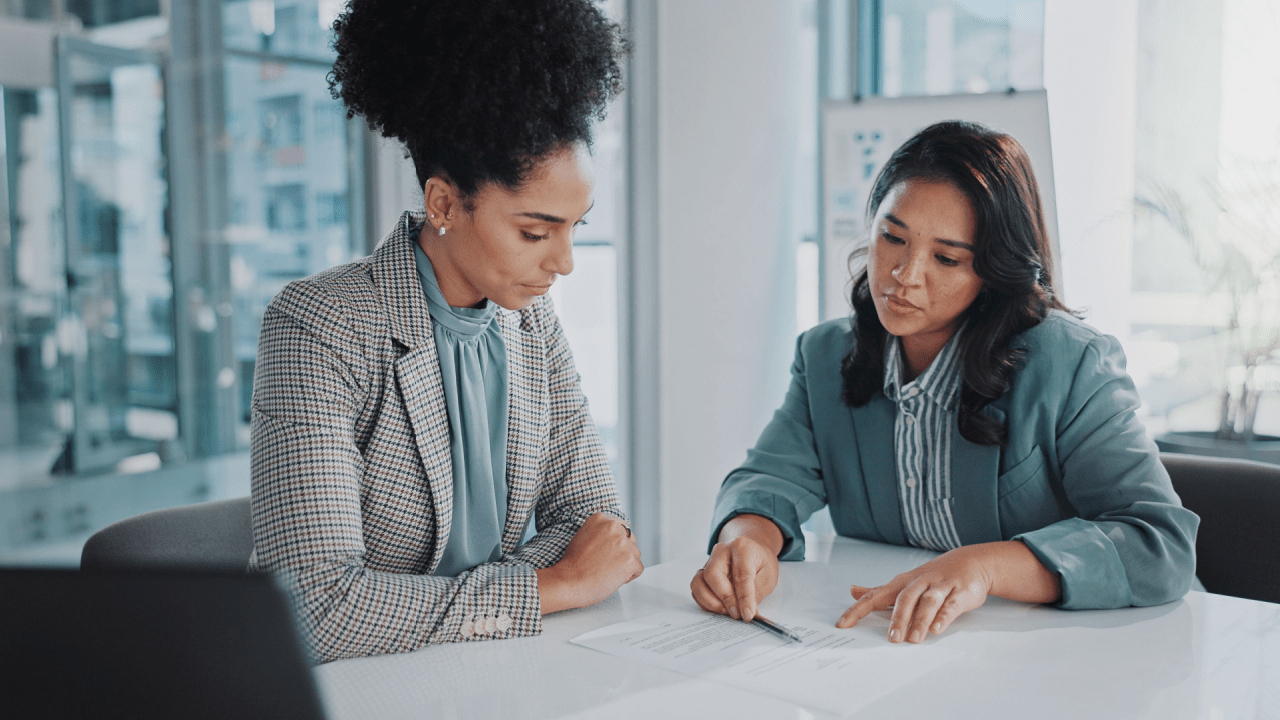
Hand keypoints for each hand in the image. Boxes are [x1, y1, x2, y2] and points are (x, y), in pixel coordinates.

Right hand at [537, 513, 641, 613]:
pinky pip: (638, 569)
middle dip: (623, 552)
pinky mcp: (631, 560)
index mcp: (601, 519)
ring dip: (625, 564)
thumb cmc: (572, 565)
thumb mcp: (582, 536)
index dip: (615, 543)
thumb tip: (613, 539)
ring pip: (635, 554)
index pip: (621, 528)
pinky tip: (612, 578)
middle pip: (631, 540)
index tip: (607, 552)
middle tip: (606, 564)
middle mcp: (614, 527)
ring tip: (606, 571)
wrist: (569, 582)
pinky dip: (629, 577)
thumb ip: (600, 533)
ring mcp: (624, 543)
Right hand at [690, 514, 782, 621]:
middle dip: (724, 598)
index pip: (741, 574)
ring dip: (711, 602)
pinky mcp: (702, 574)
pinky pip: (697, 590)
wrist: (753, 553)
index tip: (747, 614)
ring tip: (727, 612)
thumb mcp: (767, 577)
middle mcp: (721, 552)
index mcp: (742, 547)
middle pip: (713, 575)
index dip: (744, 597)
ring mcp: (709, 562)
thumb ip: (755, 595)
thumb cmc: (761, 563)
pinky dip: (706, 603)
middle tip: (736, 614)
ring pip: (698, 582)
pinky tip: (719, 608)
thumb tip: (747, 614)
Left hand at [835, 541, 1058, 642]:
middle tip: (892, 638)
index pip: (874, 596)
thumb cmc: (932, 576)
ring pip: (927, 602)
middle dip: (898, 618)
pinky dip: (944, 616)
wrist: (970, 562)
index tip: (843, 624)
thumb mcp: (903, 582)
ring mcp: (939, 586)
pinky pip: (951, 605)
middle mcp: (918, 582)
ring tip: (913, 638)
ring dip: (920, 620)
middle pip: (904, 599)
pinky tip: (937, 628)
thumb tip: (852, 591)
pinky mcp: (960, 593)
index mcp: (901, 583)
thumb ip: (878, 591)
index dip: (858, 609)